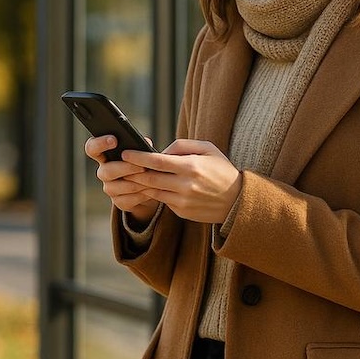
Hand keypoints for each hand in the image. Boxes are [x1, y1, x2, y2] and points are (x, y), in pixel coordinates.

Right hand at [84, 134, 160, 223]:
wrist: (151, 187)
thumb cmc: (143, 163)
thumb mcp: (142, 152)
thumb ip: (141, 146)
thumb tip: (146, 142)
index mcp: (106, 156)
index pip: (92, 148)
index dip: (99, 144)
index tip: (114, 140)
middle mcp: (104, 172)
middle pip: (105, 171)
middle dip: (125, 168)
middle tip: (142, 167)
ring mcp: (110, 188)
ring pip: (115, 188)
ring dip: (134, 183)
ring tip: (150, 179)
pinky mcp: (119, 202)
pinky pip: (125, 200)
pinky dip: (139, 196)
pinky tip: (150, 191)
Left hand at [122, 139, 242, 224]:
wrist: (237, 201)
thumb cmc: (221, 170)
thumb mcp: (208, 149)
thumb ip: (182, 146)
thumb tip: (160, 151)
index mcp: (191, 166)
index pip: (157, 161)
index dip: (138, 157)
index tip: (126, 153)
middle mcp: (186, 185)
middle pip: (150, 179)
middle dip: (133, 172)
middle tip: (122, 166)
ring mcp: (183, 201)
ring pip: (154, 192)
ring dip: (141, 184)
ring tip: (133, 176)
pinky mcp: (182, 212)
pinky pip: (163, 201)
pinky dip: (156, 194)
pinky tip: (152, 187)